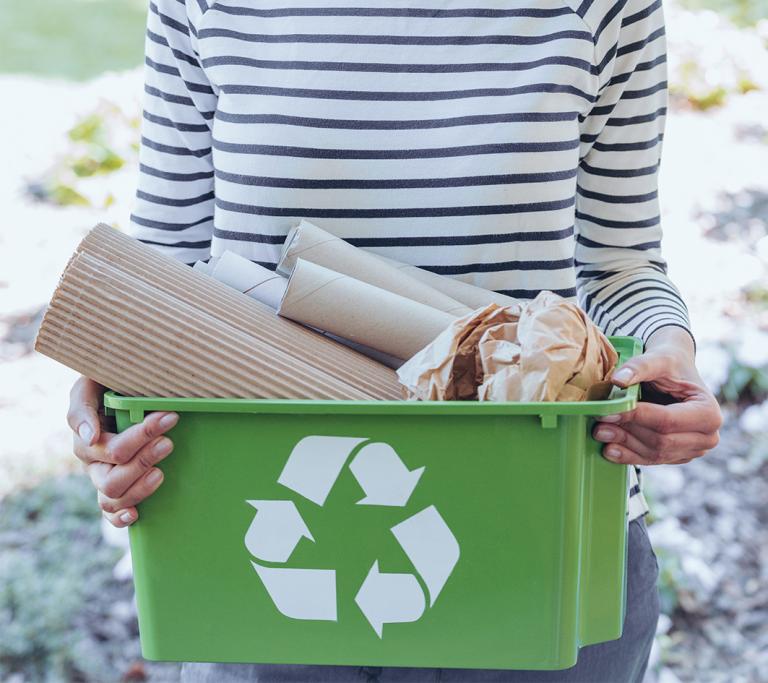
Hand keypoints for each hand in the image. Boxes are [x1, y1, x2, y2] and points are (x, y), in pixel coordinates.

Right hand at [67, 376, 178, 526]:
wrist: (122, 390)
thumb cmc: (108, 385)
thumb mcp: (91, 385)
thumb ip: (83, 406)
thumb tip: (90, 435)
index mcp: (87, 439)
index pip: (112, 448)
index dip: (142, 435)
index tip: (171, 417)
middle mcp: (93, 463)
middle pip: (112, 478)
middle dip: (143, 461)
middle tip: (168, 443)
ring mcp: (103, 479)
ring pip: (113, 498)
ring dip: (139, 489)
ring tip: (161, 473)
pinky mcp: (116, 491)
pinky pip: (110, 514)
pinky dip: (120, 519)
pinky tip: (136, 514)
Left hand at [592, 327, 721, 465]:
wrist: (675, 373)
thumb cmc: (670, 364)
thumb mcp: (658, 359)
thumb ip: (639, 367)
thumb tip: (617, 380)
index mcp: (709, 413)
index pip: (667, 421)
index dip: (636, 417)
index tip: (608, 412)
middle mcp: (707, 437)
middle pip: (661, 441)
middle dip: (627, 433)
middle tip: (598, 425)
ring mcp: (693, 450)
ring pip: (654, 454)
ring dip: (624, 445)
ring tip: (599, 433)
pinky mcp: (676, 456)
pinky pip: (651, 460)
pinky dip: (628, 455)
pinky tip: (609, 449)